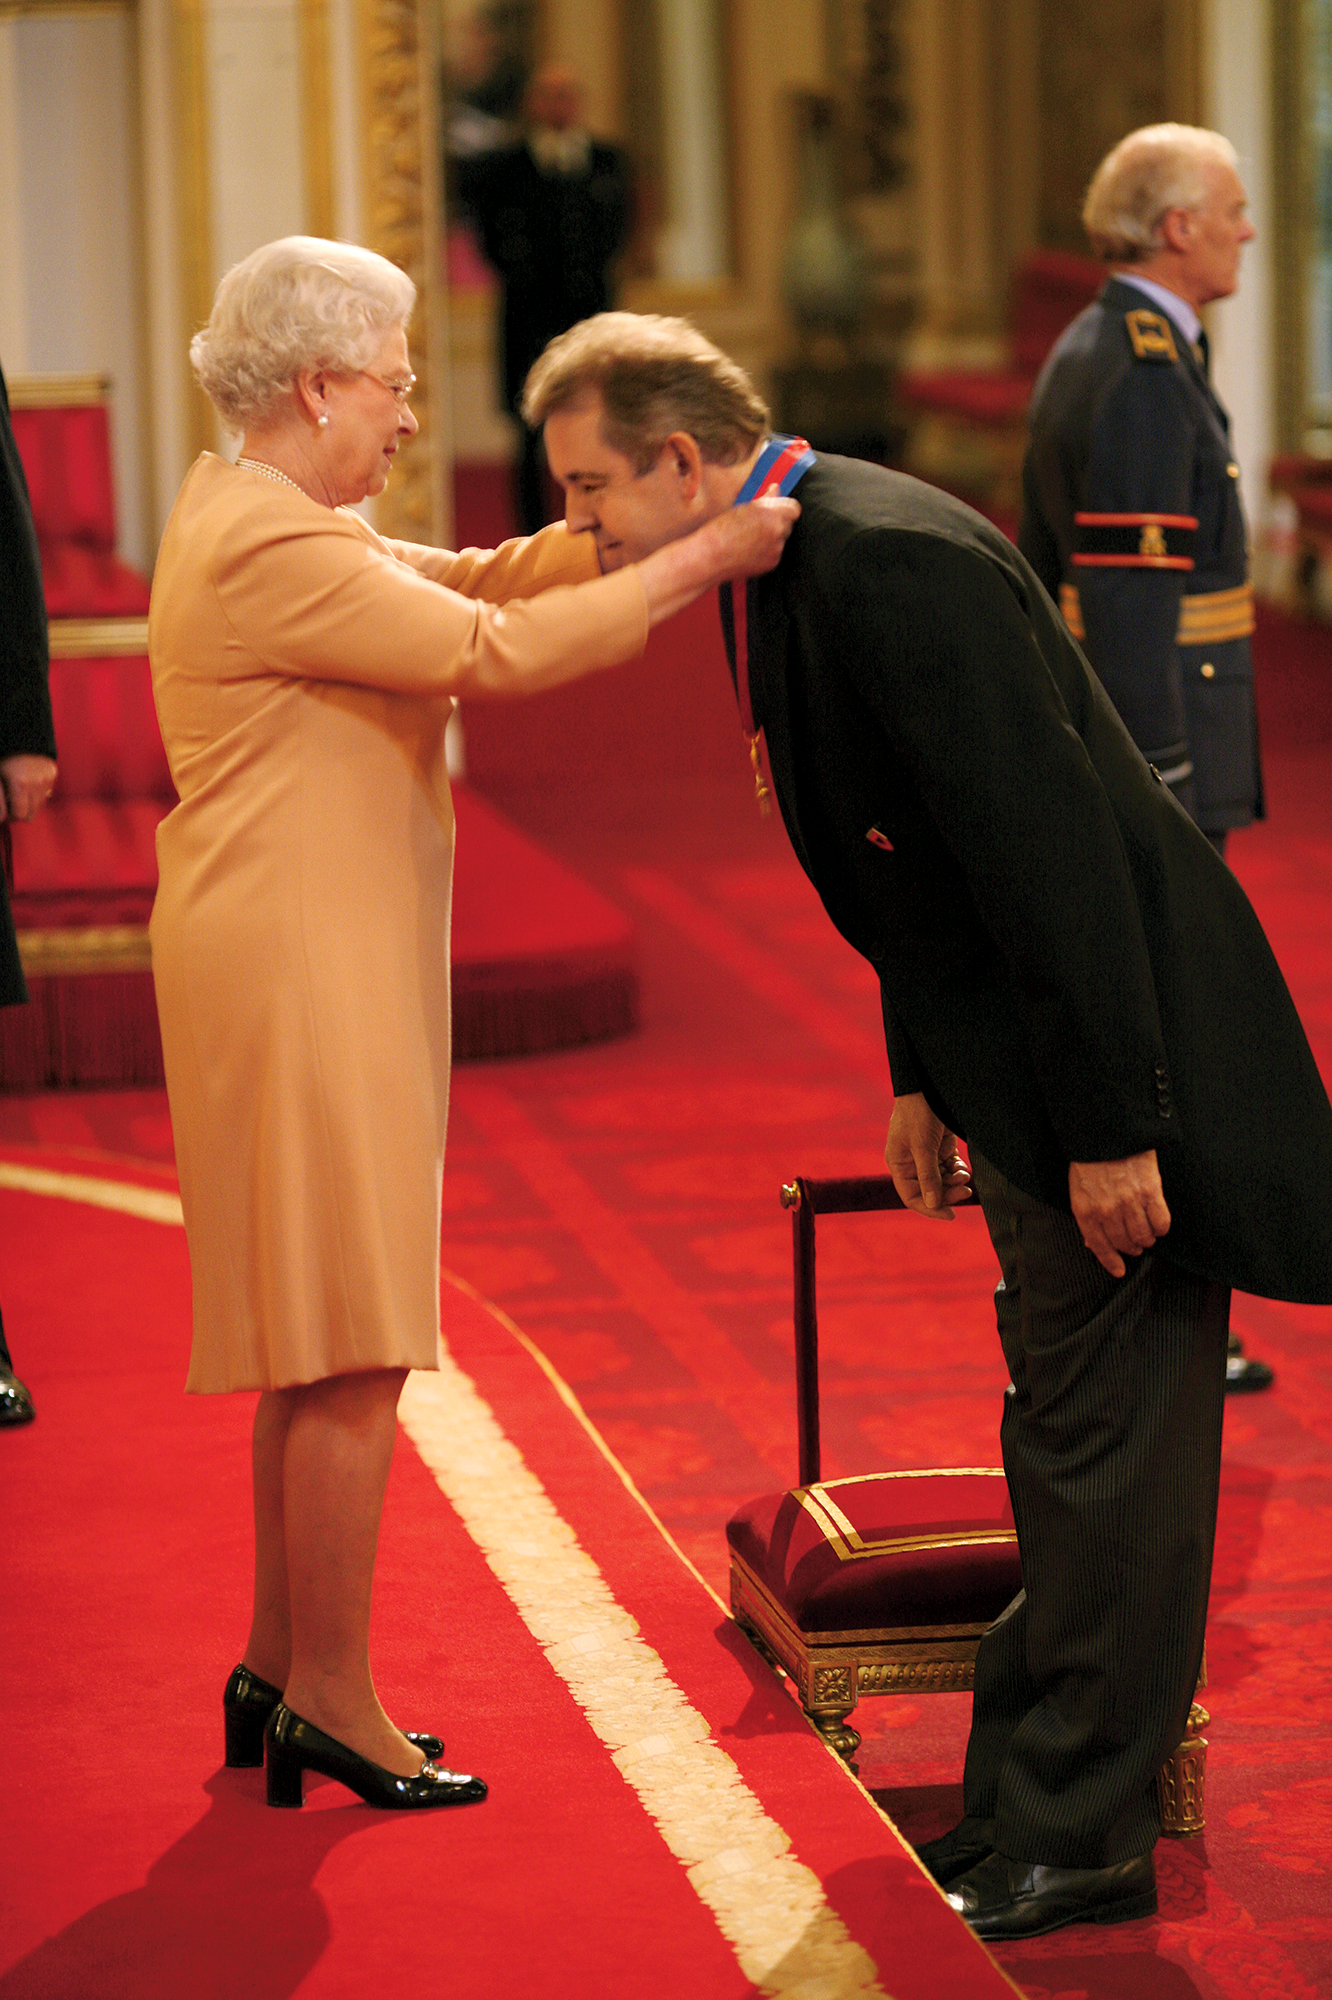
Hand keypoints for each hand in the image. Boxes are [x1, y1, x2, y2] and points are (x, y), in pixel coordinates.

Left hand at [0, 755, 57, 822]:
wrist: (20, 733)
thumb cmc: (5, 754)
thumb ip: (0, 795)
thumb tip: (2, 816)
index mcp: (21, 784)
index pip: (20, 815)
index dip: (11, 815)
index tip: (7, 810)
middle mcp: (37, 784)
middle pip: (31, 814)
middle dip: (20, 811)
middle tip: (11, 803)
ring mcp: (47, 779)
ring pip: (39, 805)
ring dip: (29, 803)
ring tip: (19, 793)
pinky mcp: (53, 774)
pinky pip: (45, 792)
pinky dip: (36, 792)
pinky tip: (28, 784)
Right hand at [637, 496, 798, 625]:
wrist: (710, 557)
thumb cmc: (721, 530)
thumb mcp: (743, 507)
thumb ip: (766, 499)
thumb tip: (776, 489)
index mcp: (772, 514)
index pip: (794, 508)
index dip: (783, 507)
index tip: (774, 506)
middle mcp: (777, 532)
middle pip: (788, 523)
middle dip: (776, 521)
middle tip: (754, 523)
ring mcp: (776, 550)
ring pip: (781, 539)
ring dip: (771, 536)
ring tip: (747, 537)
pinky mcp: (771, 564)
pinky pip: (775, 552)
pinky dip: (766, 550)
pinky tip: (748, 549)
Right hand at [885, 1092, 971, 1218]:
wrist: (928, 1086)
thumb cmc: (918, 1114)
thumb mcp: (922, 1147)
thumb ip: (928, 1176)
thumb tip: (933, 1204)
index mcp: (900, 1165)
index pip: (912, 1197)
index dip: (930, 1209)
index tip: (950, 1215)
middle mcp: (912, 1164)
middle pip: (930, 1191)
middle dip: (948, 1193)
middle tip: (965, 1191)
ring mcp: (926, 1156)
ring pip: (942, 1181)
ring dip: (954, 1182)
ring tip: (965, 1175)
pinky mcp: (940, 1147)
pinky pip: (949, 1168)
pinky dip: (957, 1171)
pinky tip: (963, 1168)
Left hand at [1069, 1151, 1170, 1276]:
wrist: (1107, 1131)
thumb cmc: (1091, 1158)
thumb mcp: (1078, 1189)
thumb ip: (1087, 1215)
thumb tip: (1092, 1241)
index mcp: (1086, 1210)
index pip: (1099, 1246)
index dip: (1110, 1261)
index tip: (1119, 1270)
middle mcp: (1108, 1210)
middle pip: (1124, 1243)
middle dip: (1130, 1248)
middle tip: (1134, 1245)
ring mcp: (1130, 1202)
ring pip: (1144, 1236)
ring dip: (1146, 1240)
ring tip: (1147, 1235)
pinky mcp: (1150, 1191)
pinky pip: (1161, 1222)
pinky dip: (1161, 1227)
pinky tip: (1158, 1224)